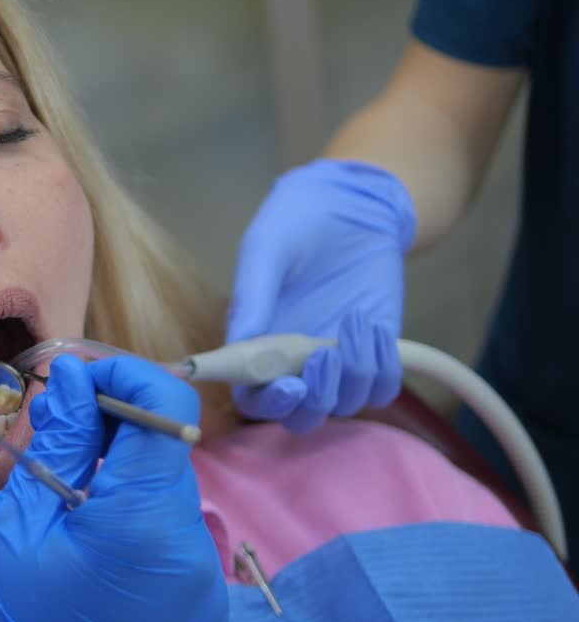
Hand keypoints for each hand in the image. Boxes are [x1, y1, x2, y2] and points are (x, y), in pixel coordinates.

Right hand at [0, 355, 226, 621]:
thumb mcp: (17, 531)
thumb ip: (55, 446)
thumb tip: (73, 377)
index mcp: (147, 520)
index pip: (165, 403)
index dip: (121, 373)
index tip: (72, 382)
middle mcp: (194, 543)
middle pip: (165, 447)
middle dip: (112, 424)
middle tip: (52, 436)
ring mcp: (205, 578)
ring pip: (165, 492)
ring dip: (120, 474)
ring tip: (63, 503)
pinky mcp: (202, 603)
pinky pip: (171, 536)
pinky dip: (134, 520)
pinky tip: (89, 549)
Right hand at [227, 158, 413, 432]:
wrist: (354, 204)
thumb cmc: (297, 221)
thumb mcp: (267, 247)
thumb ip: (253, 295)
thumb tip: (238, 343)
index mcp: (255, 345)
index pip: (253, 398)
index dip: (269, 403)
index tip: (289, 385)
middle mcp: (293, 363)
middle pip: (301, 416)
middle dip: (315, 400)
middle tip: (325, 357)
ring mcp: (336, 363)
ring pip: (345, 404)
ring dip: (354, 374)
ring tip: (355, 323)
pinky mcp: (375, 353)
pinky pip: (382, 387)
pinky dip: (382, 366)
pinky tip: (372, 325)